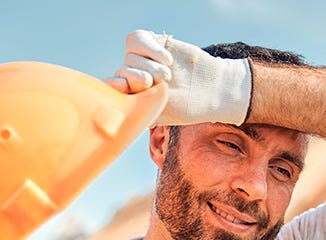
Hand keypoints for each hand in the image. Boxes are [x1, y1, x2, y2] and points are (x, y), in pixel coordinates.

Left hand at [105, 30, 251, 125]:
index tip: (122, 86)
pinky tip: (167, 59)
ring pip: (130, 56)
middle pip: (122, 71)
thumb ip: (138, 110)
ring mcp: (144, 60)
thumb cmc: (188, 107)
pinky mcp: (154, 43)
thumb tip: (115, 113)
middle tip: (156, 84)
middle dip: (139, 78)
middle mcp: (135, 78)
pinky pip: (137, 39)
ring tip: (168, 75)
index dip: (113, 86)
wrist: (212, 88)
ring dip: (150, 65)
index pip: (113, 89)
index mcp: (134, 98)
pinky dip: (151, 48)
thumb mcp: (162, 114)